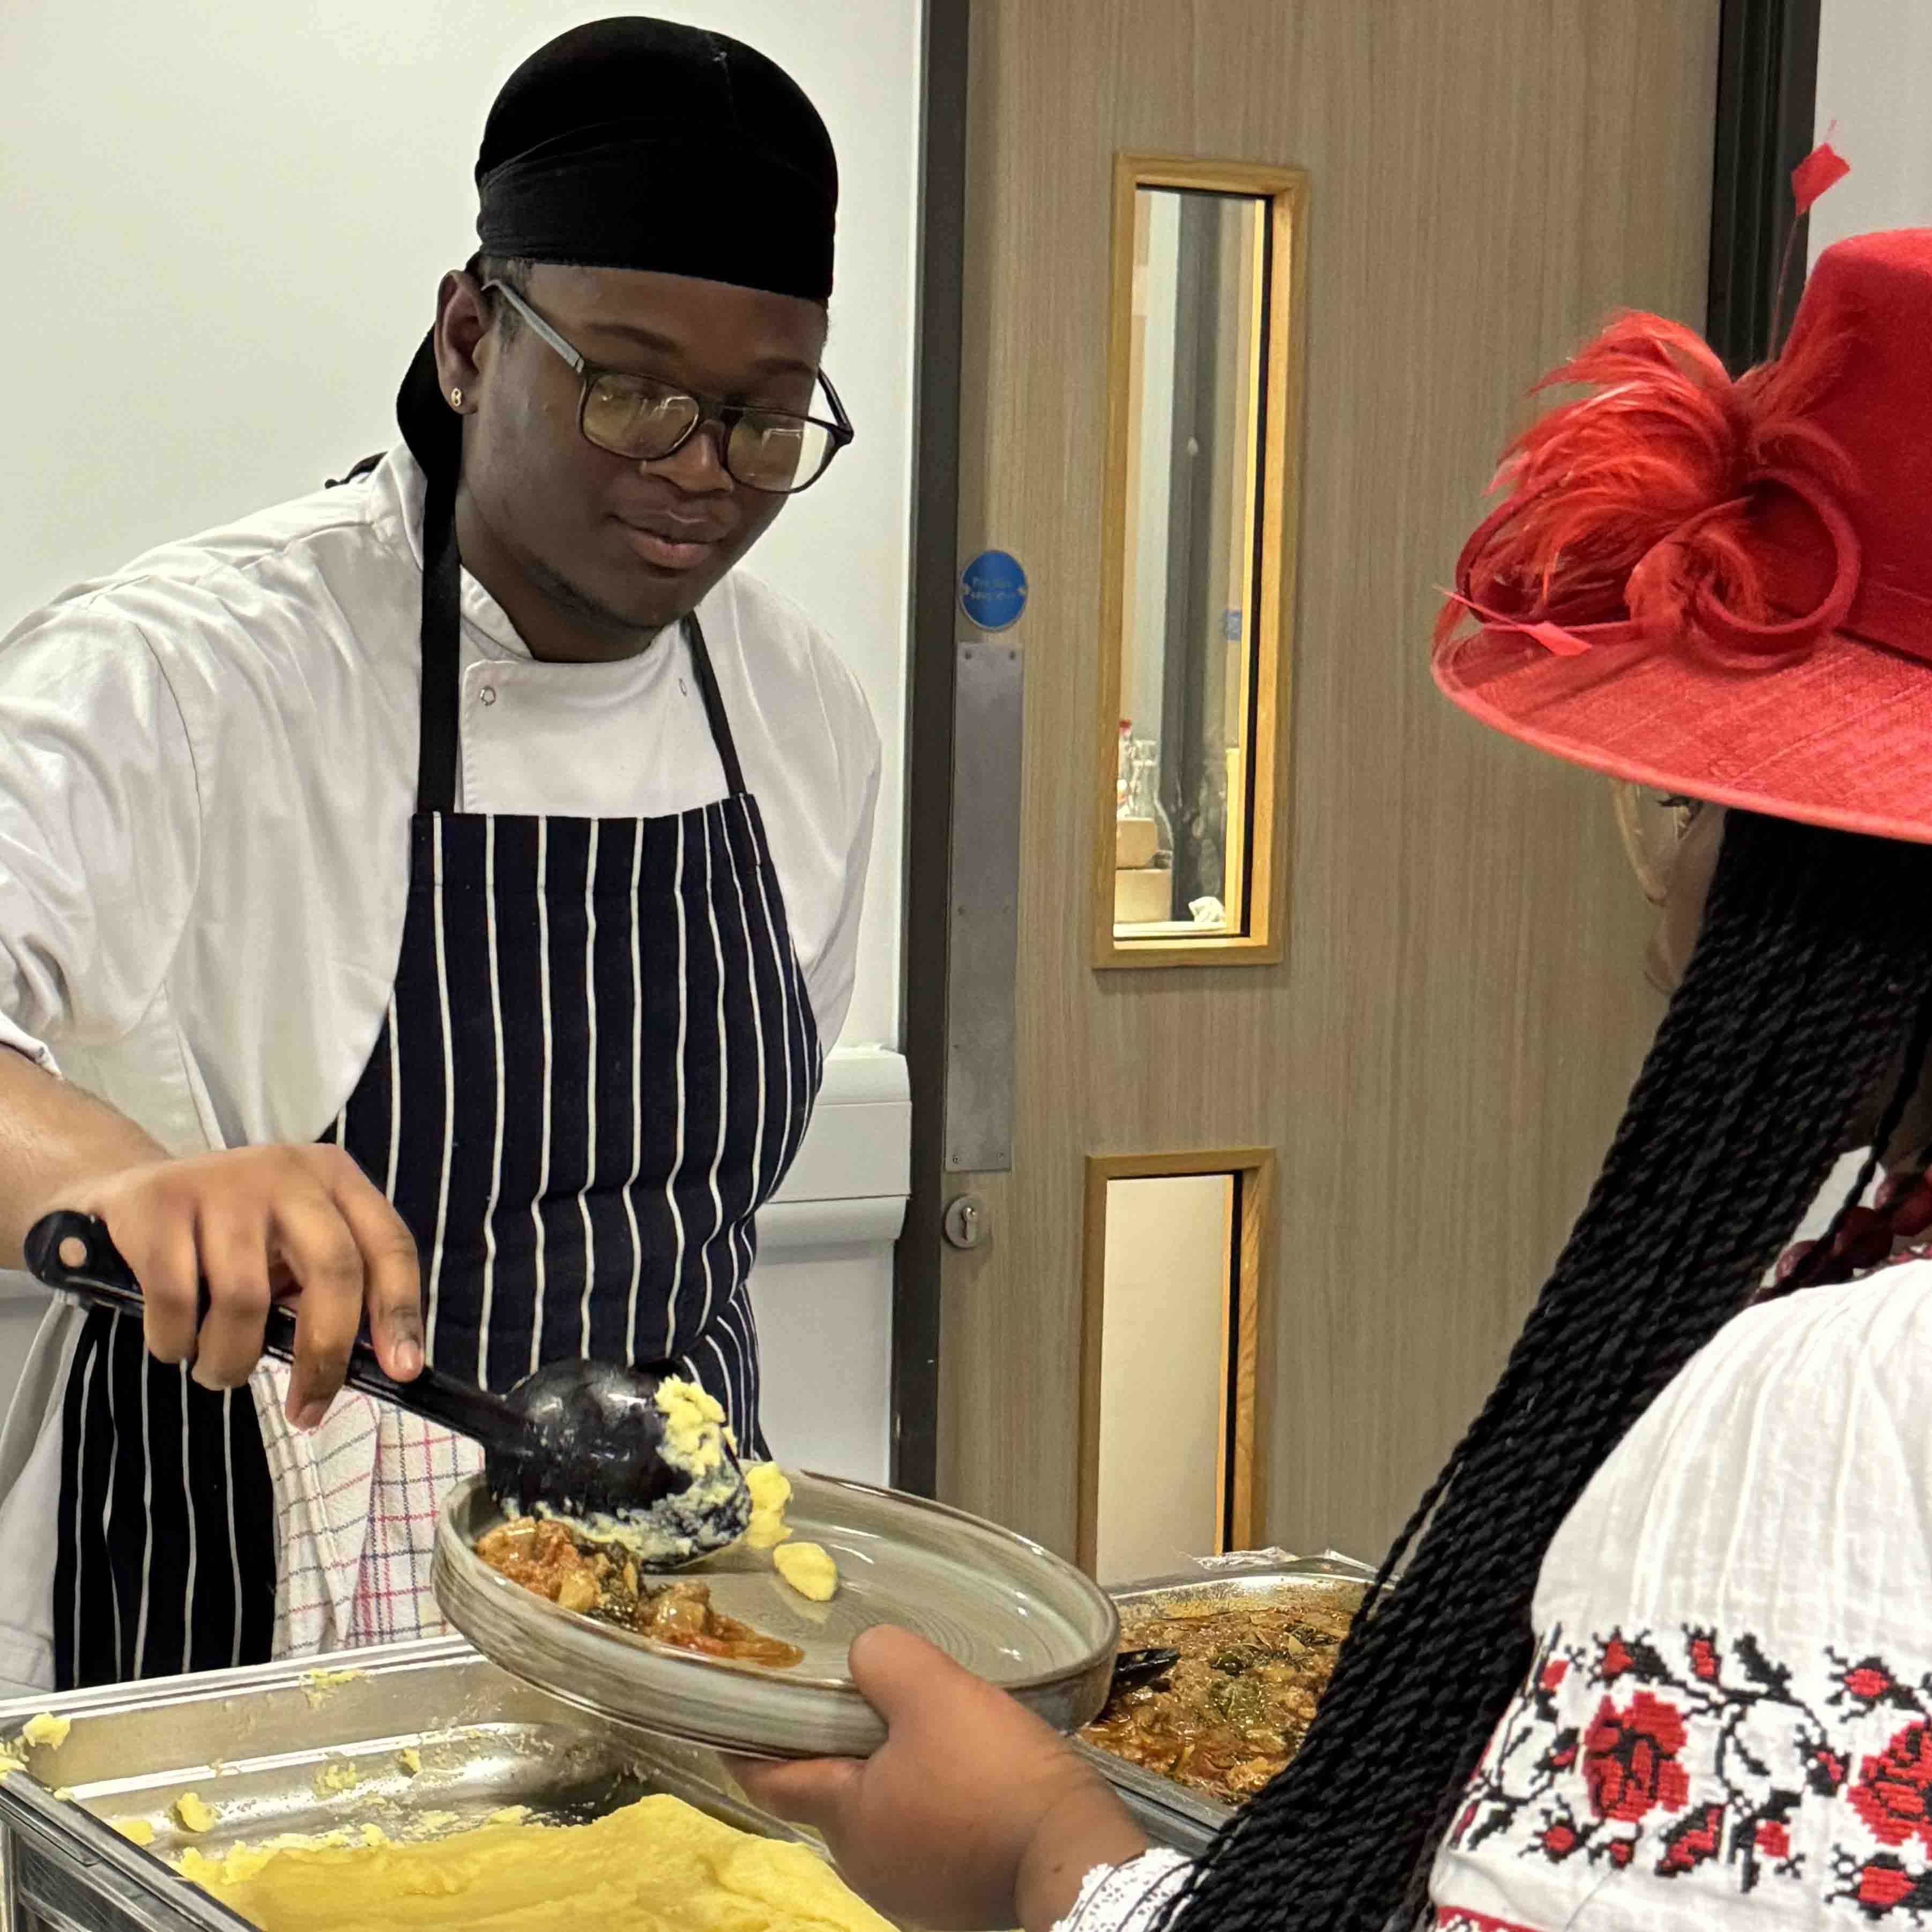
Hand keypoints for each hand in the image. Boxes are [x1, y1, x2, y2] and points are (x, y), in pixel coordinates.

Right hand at [41, 1146, 422, 1425]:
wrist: (127, 1191)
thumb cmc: (226, 1237)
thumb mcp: (289, 1248)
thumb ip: (329, 1291)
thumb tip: (375, 1366)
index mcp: (334, 1179)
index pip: (388, 1245)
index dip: (400, 1311)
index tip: (401, 1371)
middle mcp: (287, 1172)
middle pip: (333, 1269)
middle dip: (325, 1354)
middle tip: (307, 1410)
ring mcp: (222, 1182)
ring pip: (246, 1298)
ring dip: (231, 1360)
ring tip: (217, 1369)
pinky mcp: (159, 1203)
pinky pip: (177, 1299)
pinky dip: (175, 1341)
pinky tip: (174, 1343)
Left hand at [737, 1627, 1146, 1931]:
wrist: (1076, 1861)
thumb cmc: (993, 1776)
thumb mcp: (935, 1692)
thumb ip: (884, 1660)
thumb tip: (866, 1658)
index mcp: (845, 1819)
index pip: (770, 1780)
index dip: (744, 1745)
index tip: (729, 1716)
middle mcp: (865, 1867)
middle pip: (835, 1795)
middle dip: (843, 1748)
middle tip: (873, 1699)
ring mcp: (911, 1895)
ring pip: (885, 1818)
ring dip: (896, 1779)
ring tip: (935, 1733)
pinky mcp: (955, 1904)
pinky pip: (928, 1842)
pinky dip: (934, 1809)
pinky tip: (971, 1780)